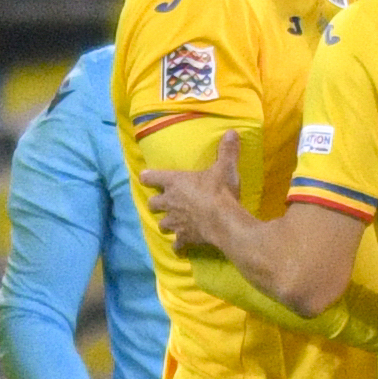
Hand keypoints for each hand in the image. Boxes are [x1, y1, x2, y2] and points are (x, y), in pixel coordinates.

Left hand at [140, 131, 243, 251]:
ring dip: (167, 223)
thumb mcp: (225, 168)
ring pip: (162, 224)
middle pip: (153, 204)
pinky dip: (179, 245)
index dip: (148, 177)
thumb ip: (227, 151)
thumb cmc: (220, 191)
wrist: (223, 221)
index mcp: (175, 182)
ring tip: (174, 223)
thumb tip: (231, 132)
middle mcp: (170, 202)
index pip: (151, 177)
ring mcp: (175, 222)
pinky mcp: (184, 238)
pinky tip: (182, 246)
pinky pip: (177, 244)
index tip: (146, 177)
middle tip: (164, 203)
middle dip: (157, 203)